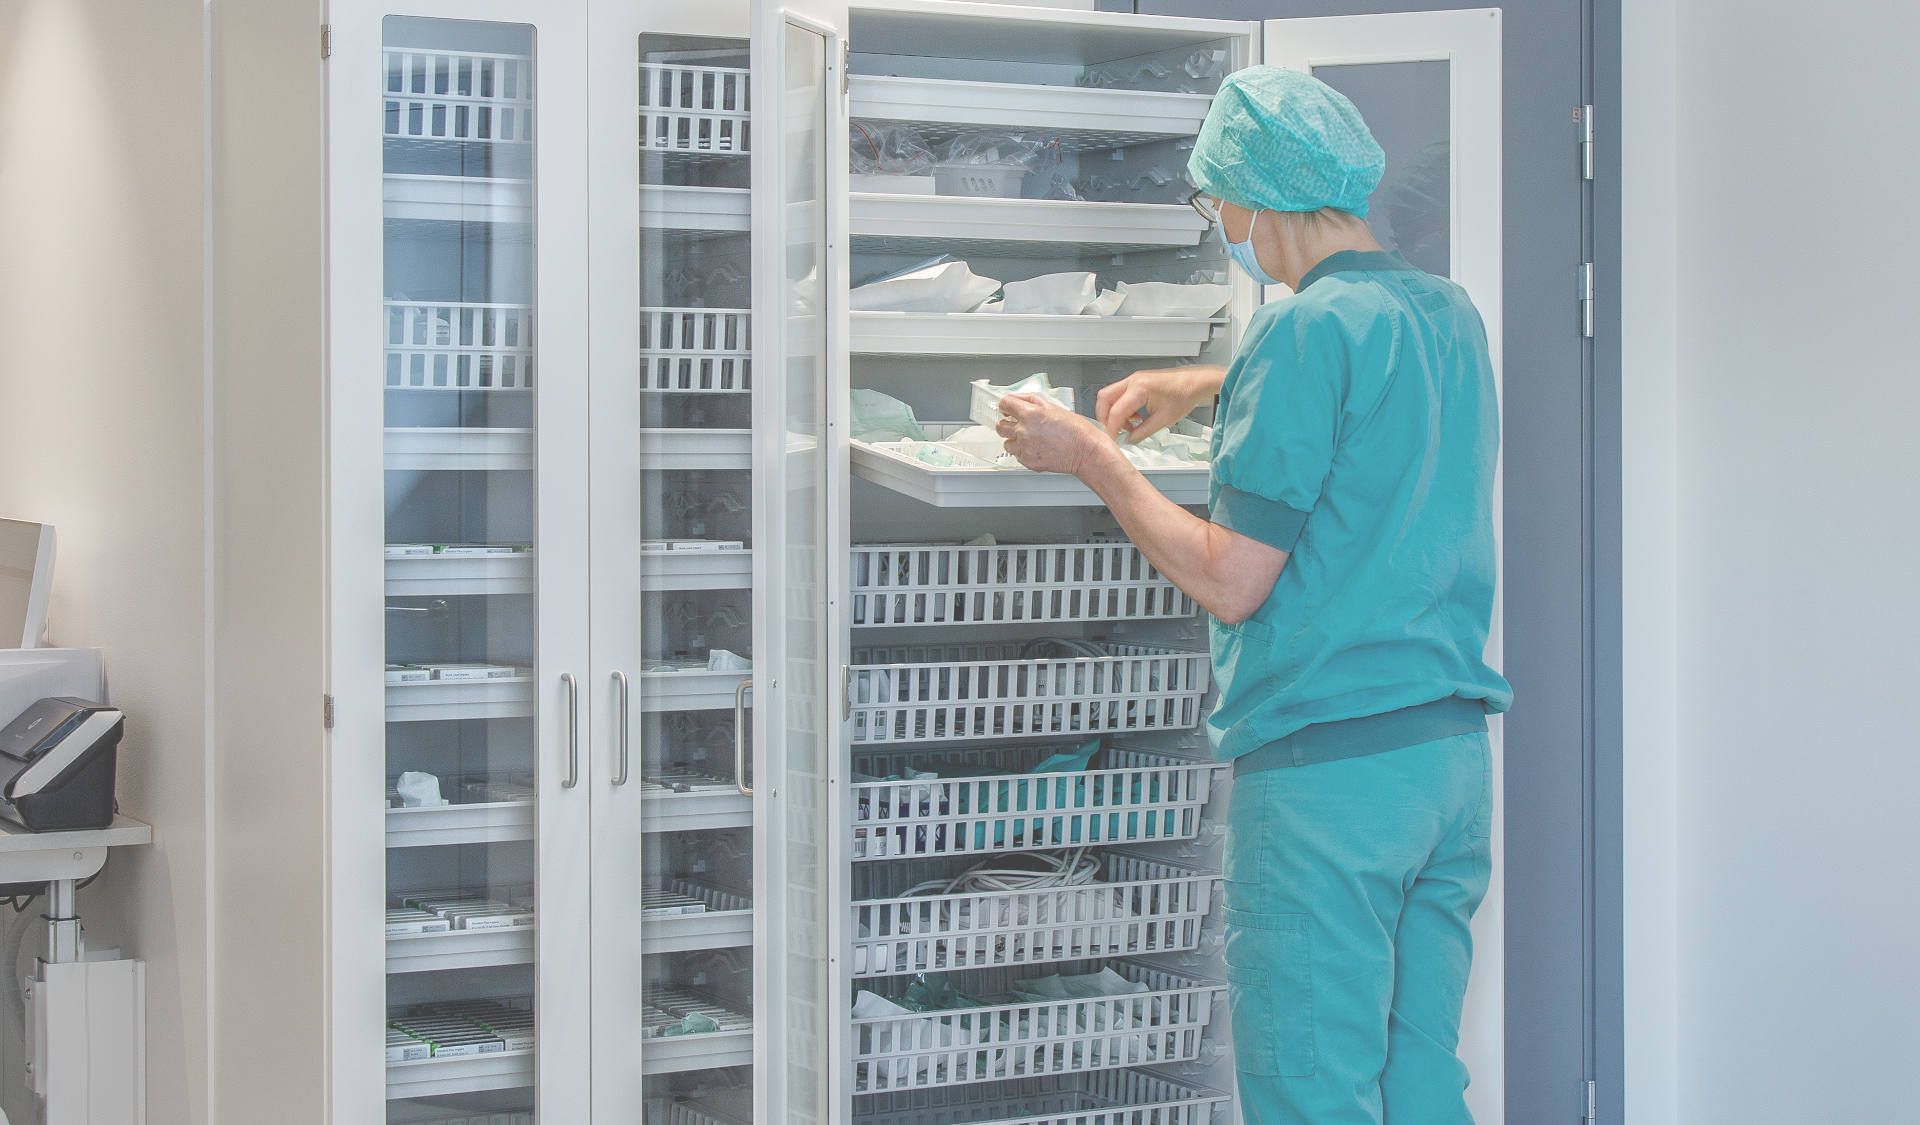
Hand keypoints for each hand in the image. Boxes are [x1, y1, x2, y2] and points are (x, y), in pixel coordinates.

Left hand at [995, 393, 1107, 475]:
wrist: (1084, 451)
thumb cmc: (1075, 430)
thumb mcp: (1054, 407)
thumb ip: (1032, 401)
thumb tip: (1019, 399)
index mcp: (1030, 414)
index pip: (1005, 404)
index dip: (1006, 405)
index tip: (1007, 408)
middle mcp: (1024, 431)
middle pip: (1000, 426)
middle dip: (1006, 423)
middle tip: (1015, 424)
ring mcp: (1024, 448)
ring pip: (1007, 444)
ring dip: (1014, 440)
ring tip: (1028, 439)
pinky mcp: (1028, 462)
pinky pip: (1018, 456)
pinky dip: (1024, 452)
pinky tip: (1036, 448)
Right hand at [1095, 365, 1225, 442]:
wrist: (1195, 384)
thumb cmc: (1184, 395)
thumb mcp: (1164, 420)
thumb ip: (1143, 432)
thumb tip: (1130, 439)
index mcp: (1139, 389)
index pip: (1116, 412)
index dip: (1112, 429)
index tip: (1113, 439)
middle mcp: (1133, 380)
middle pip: (1104, 399)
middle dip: (1105, 417)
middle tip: (1113, 432)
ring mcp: (1134, 379)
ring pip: (1110, 395)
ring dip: (1113, 412)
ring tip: (1129, 425)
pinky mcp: (1137, 381)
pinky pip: (1119, 394)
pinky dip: (1121, 407)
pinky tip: (1134, 417)